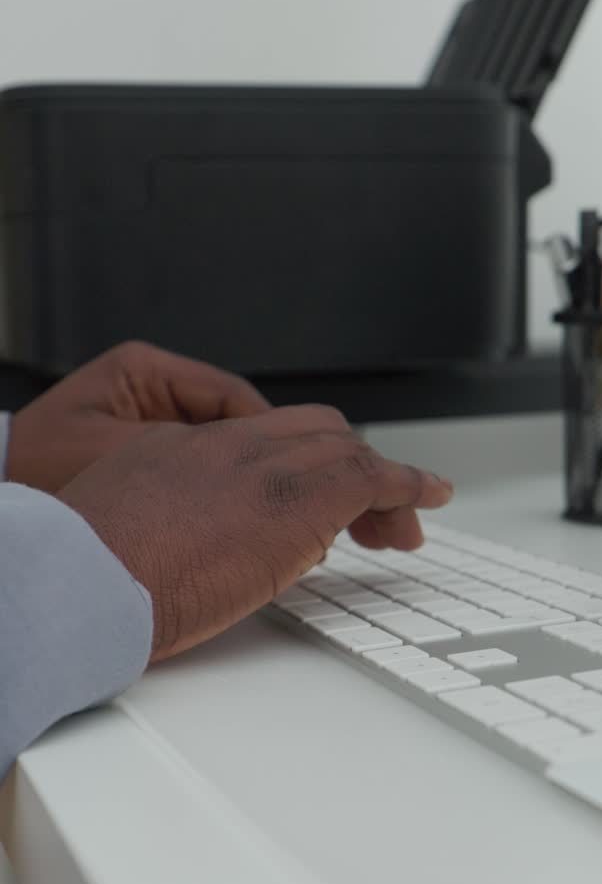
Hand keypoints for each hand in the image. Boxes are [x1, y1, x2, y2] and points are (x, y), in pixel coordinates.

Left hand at [6, 341, 269, 491]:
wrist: (3, 487)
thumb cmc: (38, 465)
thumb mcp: (114, 452)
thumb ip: (178, 453)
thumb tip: (243, 462)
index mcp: (146, 372)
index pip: (230, 393)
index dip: (265, 428)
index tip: (291, 462)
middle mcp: (153, 389)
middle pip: (231, 417)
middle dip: (257, 451)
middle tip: (281, 486)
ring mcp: (153, 419)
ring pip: (219, 444)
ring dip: (234, 472)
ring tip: (251, 503)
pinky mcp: (148, 449)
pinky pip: (196, 465)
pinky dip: (211, 486)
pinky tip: (221, 511)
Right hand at [58, 404, 453, 661]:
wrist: (89, 579)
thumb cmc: (92, 573)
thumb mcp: (125, 525)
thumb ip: (172, 518)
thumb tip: (212, 544)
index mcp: (181, 447)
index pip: (260, 439)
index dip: (299, 461)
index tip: (315, 489)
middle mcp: (229, 446)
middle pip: (311, 431)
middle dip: (347, 465)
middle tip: (371, 507)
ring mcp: (265, 466)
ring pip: (344, 448)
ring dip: (383, 478)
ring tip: (414, 507)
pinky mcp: (300, 499)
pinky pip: (372, 476)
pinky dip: (407, 483)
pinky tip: (429, 496)